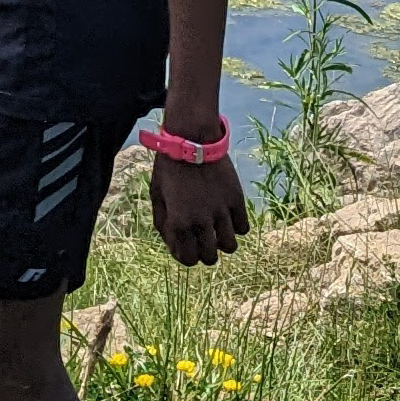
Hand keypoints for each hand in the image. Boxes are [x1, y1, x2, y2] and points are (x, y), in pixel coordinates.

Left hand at [149, 152, 247, 266]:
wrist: (191, 141)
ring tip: (217, 233)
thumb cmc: (169, 168)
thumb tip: (173, 244)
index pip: (187, 259)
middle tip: (201, 242)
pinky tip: (228, 219)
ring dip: (222, 244)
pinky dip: (236, 228)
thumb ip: (162, 223)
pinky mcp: (237, 200)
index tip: (184, 247)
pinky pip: (243, 228)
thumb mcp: (156, 195)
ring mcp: (222, 212)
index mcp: (179, 222)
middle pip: (209, 258)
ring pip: (230, 247)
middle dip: (204, 254)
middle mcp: (201, 222)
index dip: (185, 256)